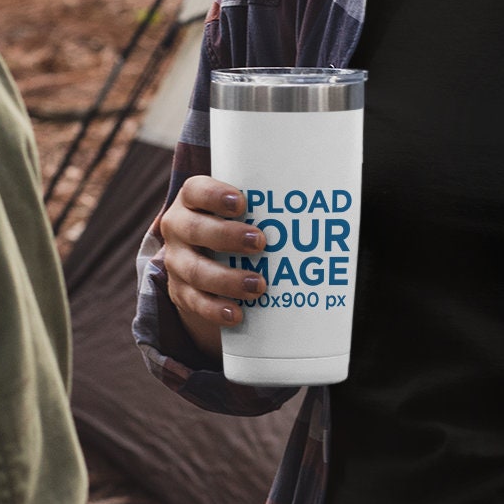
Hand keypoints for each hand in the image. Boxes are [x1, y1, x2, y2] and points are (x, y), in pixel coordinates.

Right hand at [159, 175, 267, 355]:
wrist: (204, 258)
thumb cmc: (235, 226)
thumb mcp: (243, 211)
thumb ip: (268, 205)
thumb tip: (326, 201)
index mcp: (192, 201)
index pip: (195, 190)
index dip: (215, 196)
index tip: (243, 203)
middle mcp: (178, 228)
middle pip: (194, 230)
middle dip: (227, 237)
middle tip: (260, 243)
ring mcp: (176, 261)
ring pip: (194, 270)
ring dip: (226, 279)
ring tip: (258, 286)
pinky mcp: (180, 291)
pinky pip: (194, 302)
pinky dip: (215, 309)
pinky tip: (236, 313)